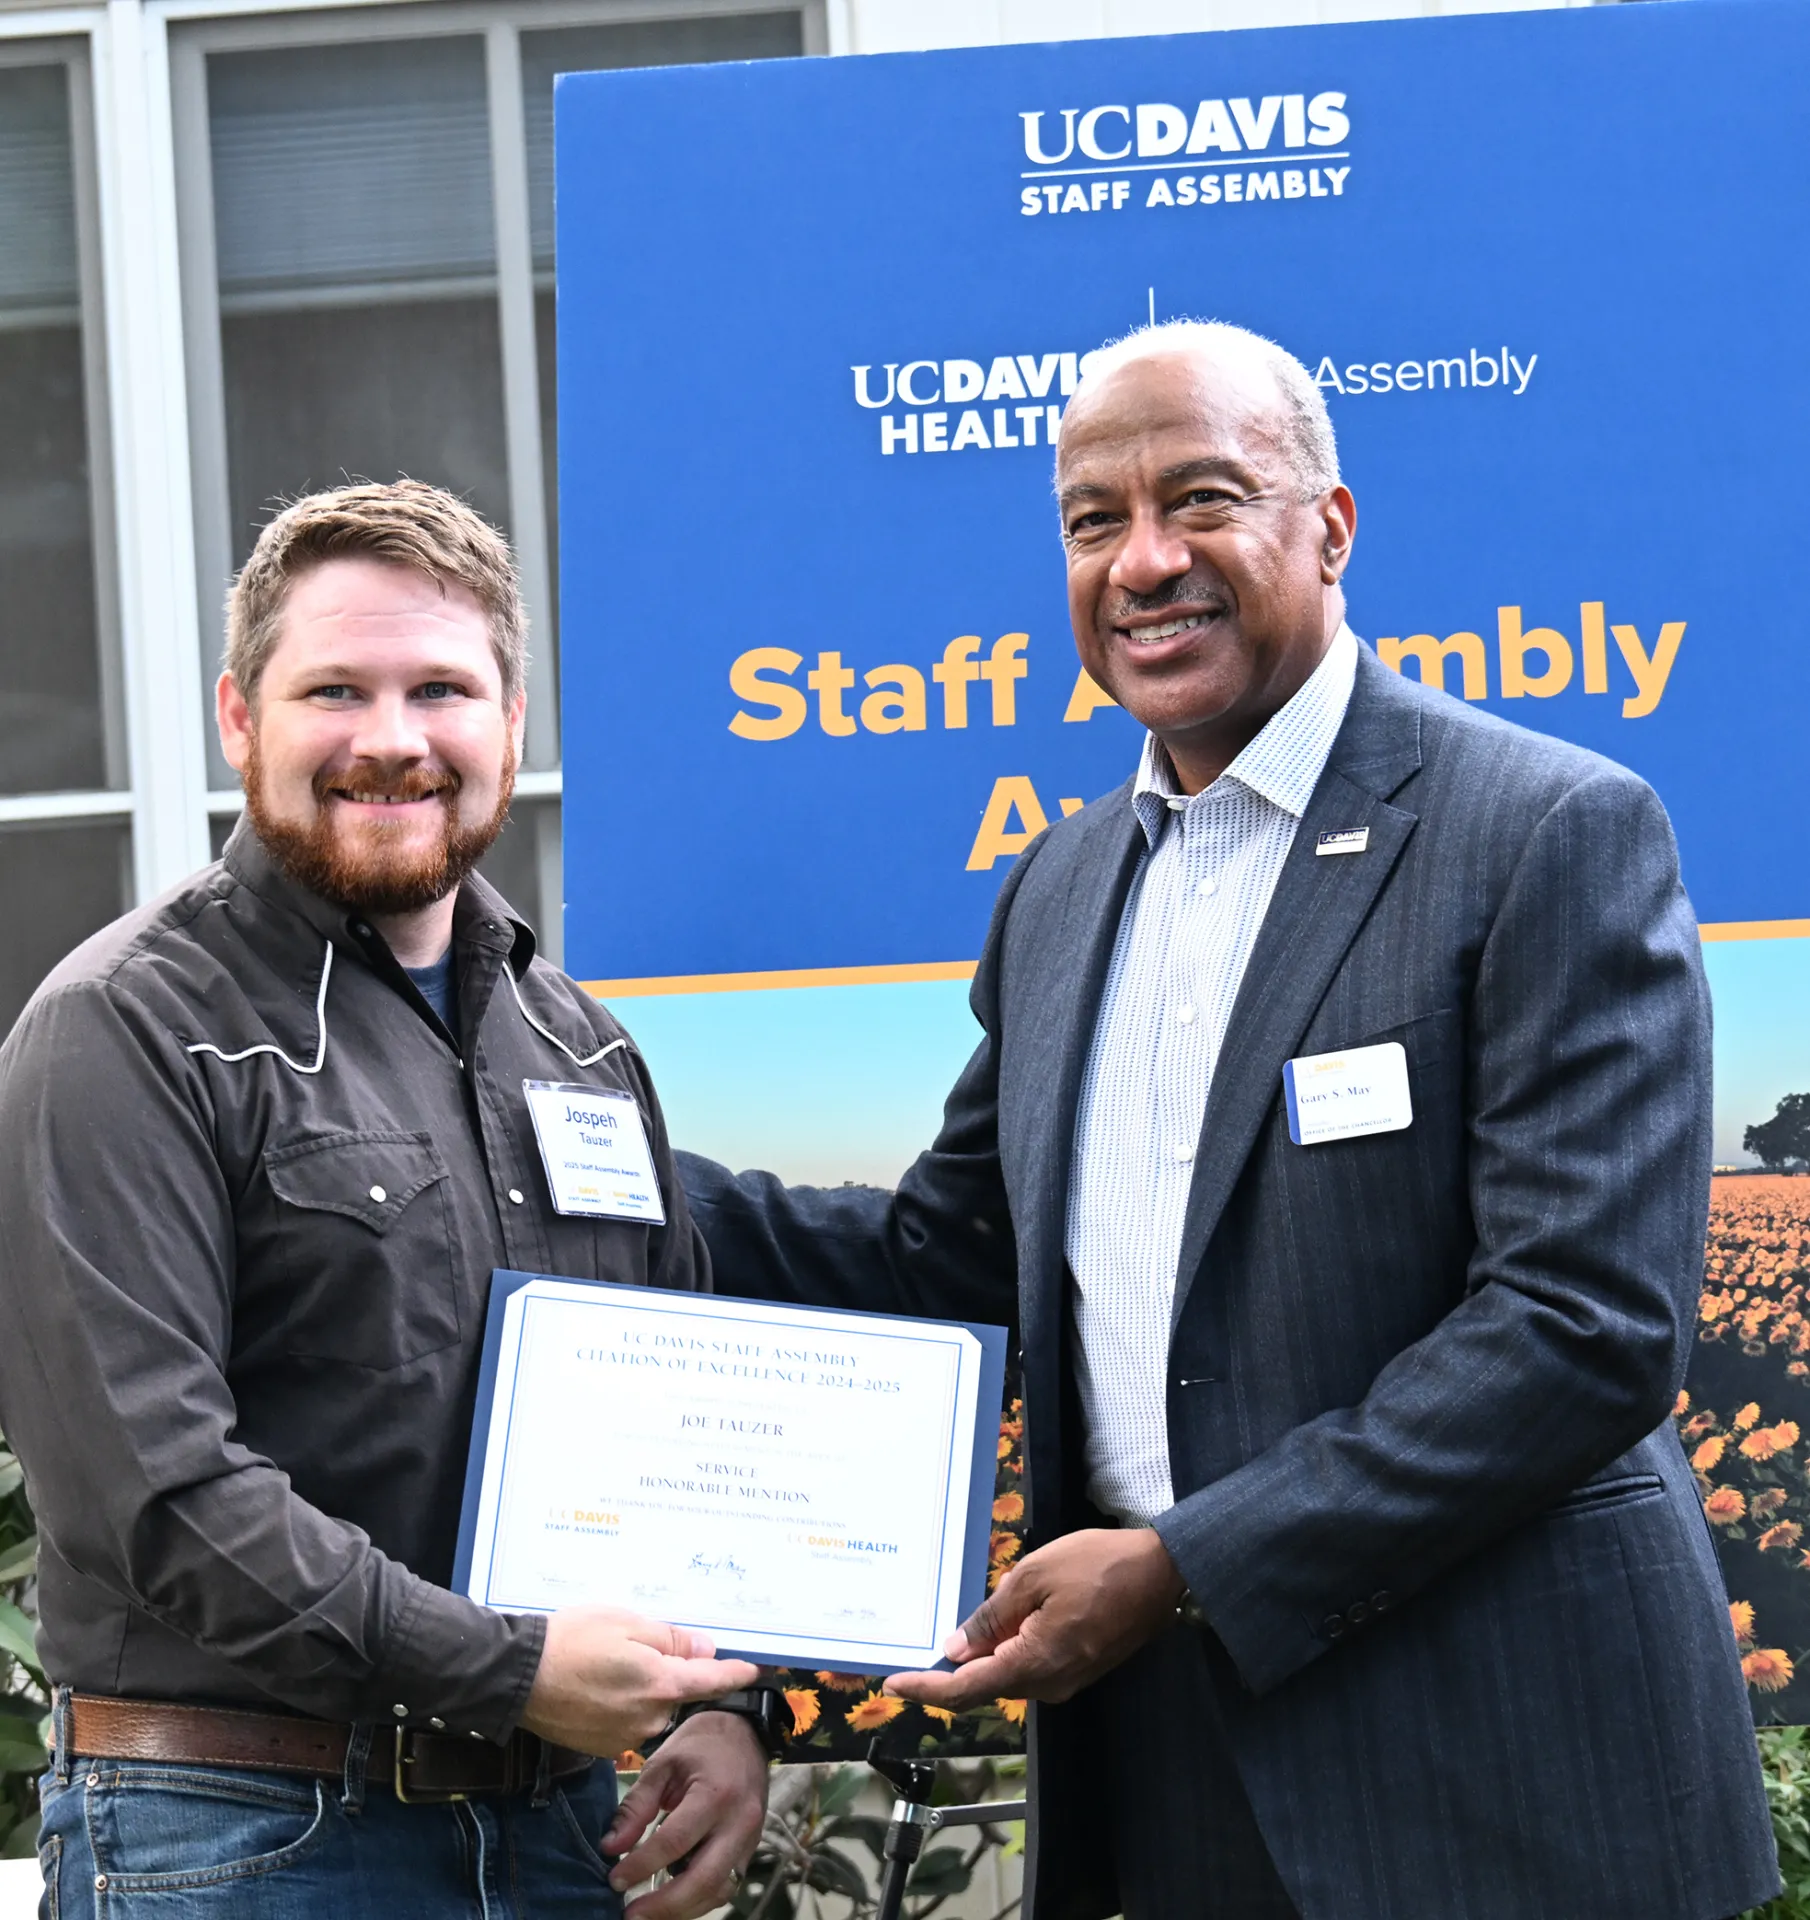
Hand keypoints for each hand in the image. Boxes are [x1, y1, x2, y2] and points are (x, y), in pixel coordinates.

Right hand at [518, 1606, 758, 1757]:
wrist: (518, 1678)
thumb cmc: (572, 1641)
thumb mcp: (626, 1623)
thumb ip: (670, 1639)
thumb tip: (705, 1649)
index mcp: (661, 1683)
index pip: (711, 1680)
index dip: (734, 1674)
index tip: (753, 1671)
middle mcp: (649, 1717)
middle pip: (676, 1694)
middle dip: (665, 1673)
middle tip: (632, 1649)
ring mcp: (625, 1737)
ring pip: (649, 1709)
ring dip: (640, 1690)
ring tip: (604, 1667)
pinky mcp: (602, 1748)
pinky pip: (626, 1723)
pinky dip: (618, 1707)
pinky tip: (593, 1689)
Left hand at [602, 1712, 768, 1919]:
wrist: (746, 1732)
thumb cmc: (700, 1743)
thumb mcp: (663, 1763)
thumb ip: (637, 1806)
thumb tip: (611, 1848)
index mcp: (715, 1795)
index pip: (674, 1843)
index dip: (640, 1866)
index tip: (613, 1880)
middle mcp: (738, 1823)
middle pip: (702, 1880)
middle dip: (664, 1906)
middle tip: (630, 1915)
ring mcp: (750, 1840)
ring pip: (718, 1892)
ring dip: (682, 1910)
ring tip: (647, 1915)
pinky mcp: (751, 1849)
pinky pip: (726, 1886)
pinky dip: (698, 1900)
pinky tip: (673, 1902)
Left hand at [884, 1528, 1183, 1709]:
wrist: (1161, 1572)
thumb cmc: (1097, 1565)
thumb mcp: (1033, 1576)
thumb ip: (991, 1617)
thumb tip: (955, 1650)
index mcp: (1034, 1663)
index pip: (967, 1689)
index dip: (926, 1689)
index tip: (892, 1685)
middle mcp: (1049, 1685)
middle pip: (984, 1688)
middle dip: (947, 1676)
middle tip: (910, 1662)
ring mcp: (1067, 1680)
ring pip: (1007, 1678)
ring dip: (978, 1662)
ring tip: (950, 1639)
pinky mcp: (1078, 1668)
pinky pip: (1029, 1668)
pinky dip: (1004, 1654)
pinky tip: (993, 1631)